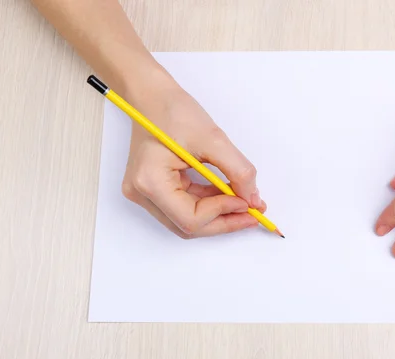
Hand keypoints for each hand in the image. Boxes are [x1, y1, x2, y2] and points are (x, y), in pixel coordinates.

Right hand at [121, 78, 264, 237]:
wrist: (151, 95)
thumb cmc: (173, 110)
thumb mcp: (213, 139)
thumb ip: (238, 171)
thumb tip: (252, 199)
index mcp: (150, 181)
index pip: (191, 219)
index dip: (223, 214)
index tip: (247, 201)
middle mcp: (142, 193)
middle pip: (189, 226)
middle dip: (224, 220)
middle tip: (253, 212)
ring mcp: (144, 193)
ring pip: (188, 220)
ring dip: (218, 214)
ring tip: (244, 202)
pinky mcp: (153, 189)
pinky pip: (185, 206)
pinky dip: (209, 204)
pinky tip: (228, 194)